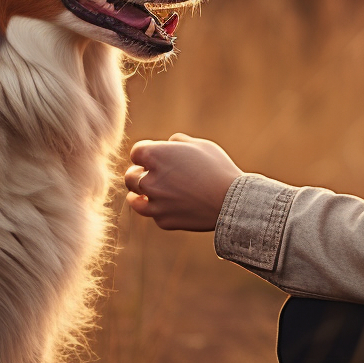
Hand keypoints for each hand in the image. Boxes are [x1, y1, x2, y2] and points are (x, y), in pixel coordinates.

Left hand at [124, 133, 242, 231]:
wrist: (232, 201)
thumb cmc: (217, 168)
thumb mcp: (200, 144)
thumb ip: (177, 141)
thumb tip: (168, 144)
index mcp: (155, 155)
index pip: (136, 152)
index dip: (147, 153)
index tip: (156, 156)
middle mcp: (149, 179)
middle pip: (130, 176)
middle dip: (139, 174)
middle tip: (152, 175)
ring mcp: (154, 203)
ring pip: (134, 199)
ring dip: (141, 194)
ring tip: (153, 192)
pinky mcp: (163, 221)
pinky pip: (155, 214)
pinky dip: (161, 210)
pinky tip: (173, 206)